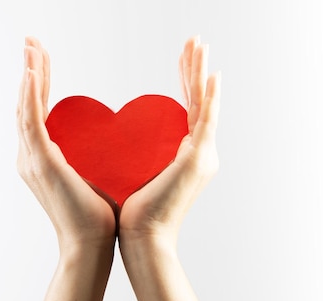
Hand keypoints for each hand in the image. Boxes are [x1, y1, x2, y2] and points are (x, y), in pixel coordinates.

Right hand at [17, 37, 116, 252]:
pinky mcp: (42, 163)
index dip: (39, 84)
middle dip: (30, 71)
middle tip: (30, 42)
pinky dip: (30, 95)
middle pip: (26, 105)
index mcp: (42, 158)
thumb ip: (94, 156)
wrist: (90, 243)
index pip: (38, 112)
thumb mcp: (94, 176)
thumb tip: (110, 143)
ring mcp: (33, 160)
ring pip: (25, 108)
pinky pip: (31, 121)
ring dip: (28, 75)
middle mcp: (30, 157)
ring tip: (31, 47)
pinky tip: (32, 72)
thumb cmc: (97, 215)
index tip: (42, 59)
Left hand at [118, 36, 221, 247]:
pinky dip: (209, 98)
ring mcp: (201, 155)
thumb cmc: (131, 212)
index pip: (185, 107)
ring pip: (203, 103)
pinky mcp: (197, 160)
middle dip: (194, 68)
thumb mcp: (131, 174)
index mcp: (184, 153)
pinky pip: (206, 121)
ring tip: (199, 45)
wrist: (142, 238)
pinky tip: (212, 76)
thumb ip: (129, 154)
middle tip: (195, 41)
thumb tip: (110, 142)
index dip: (185, 80)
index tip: (182, 57)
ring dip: (200, 72)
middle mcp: (198, 152)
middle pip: (197, 100)